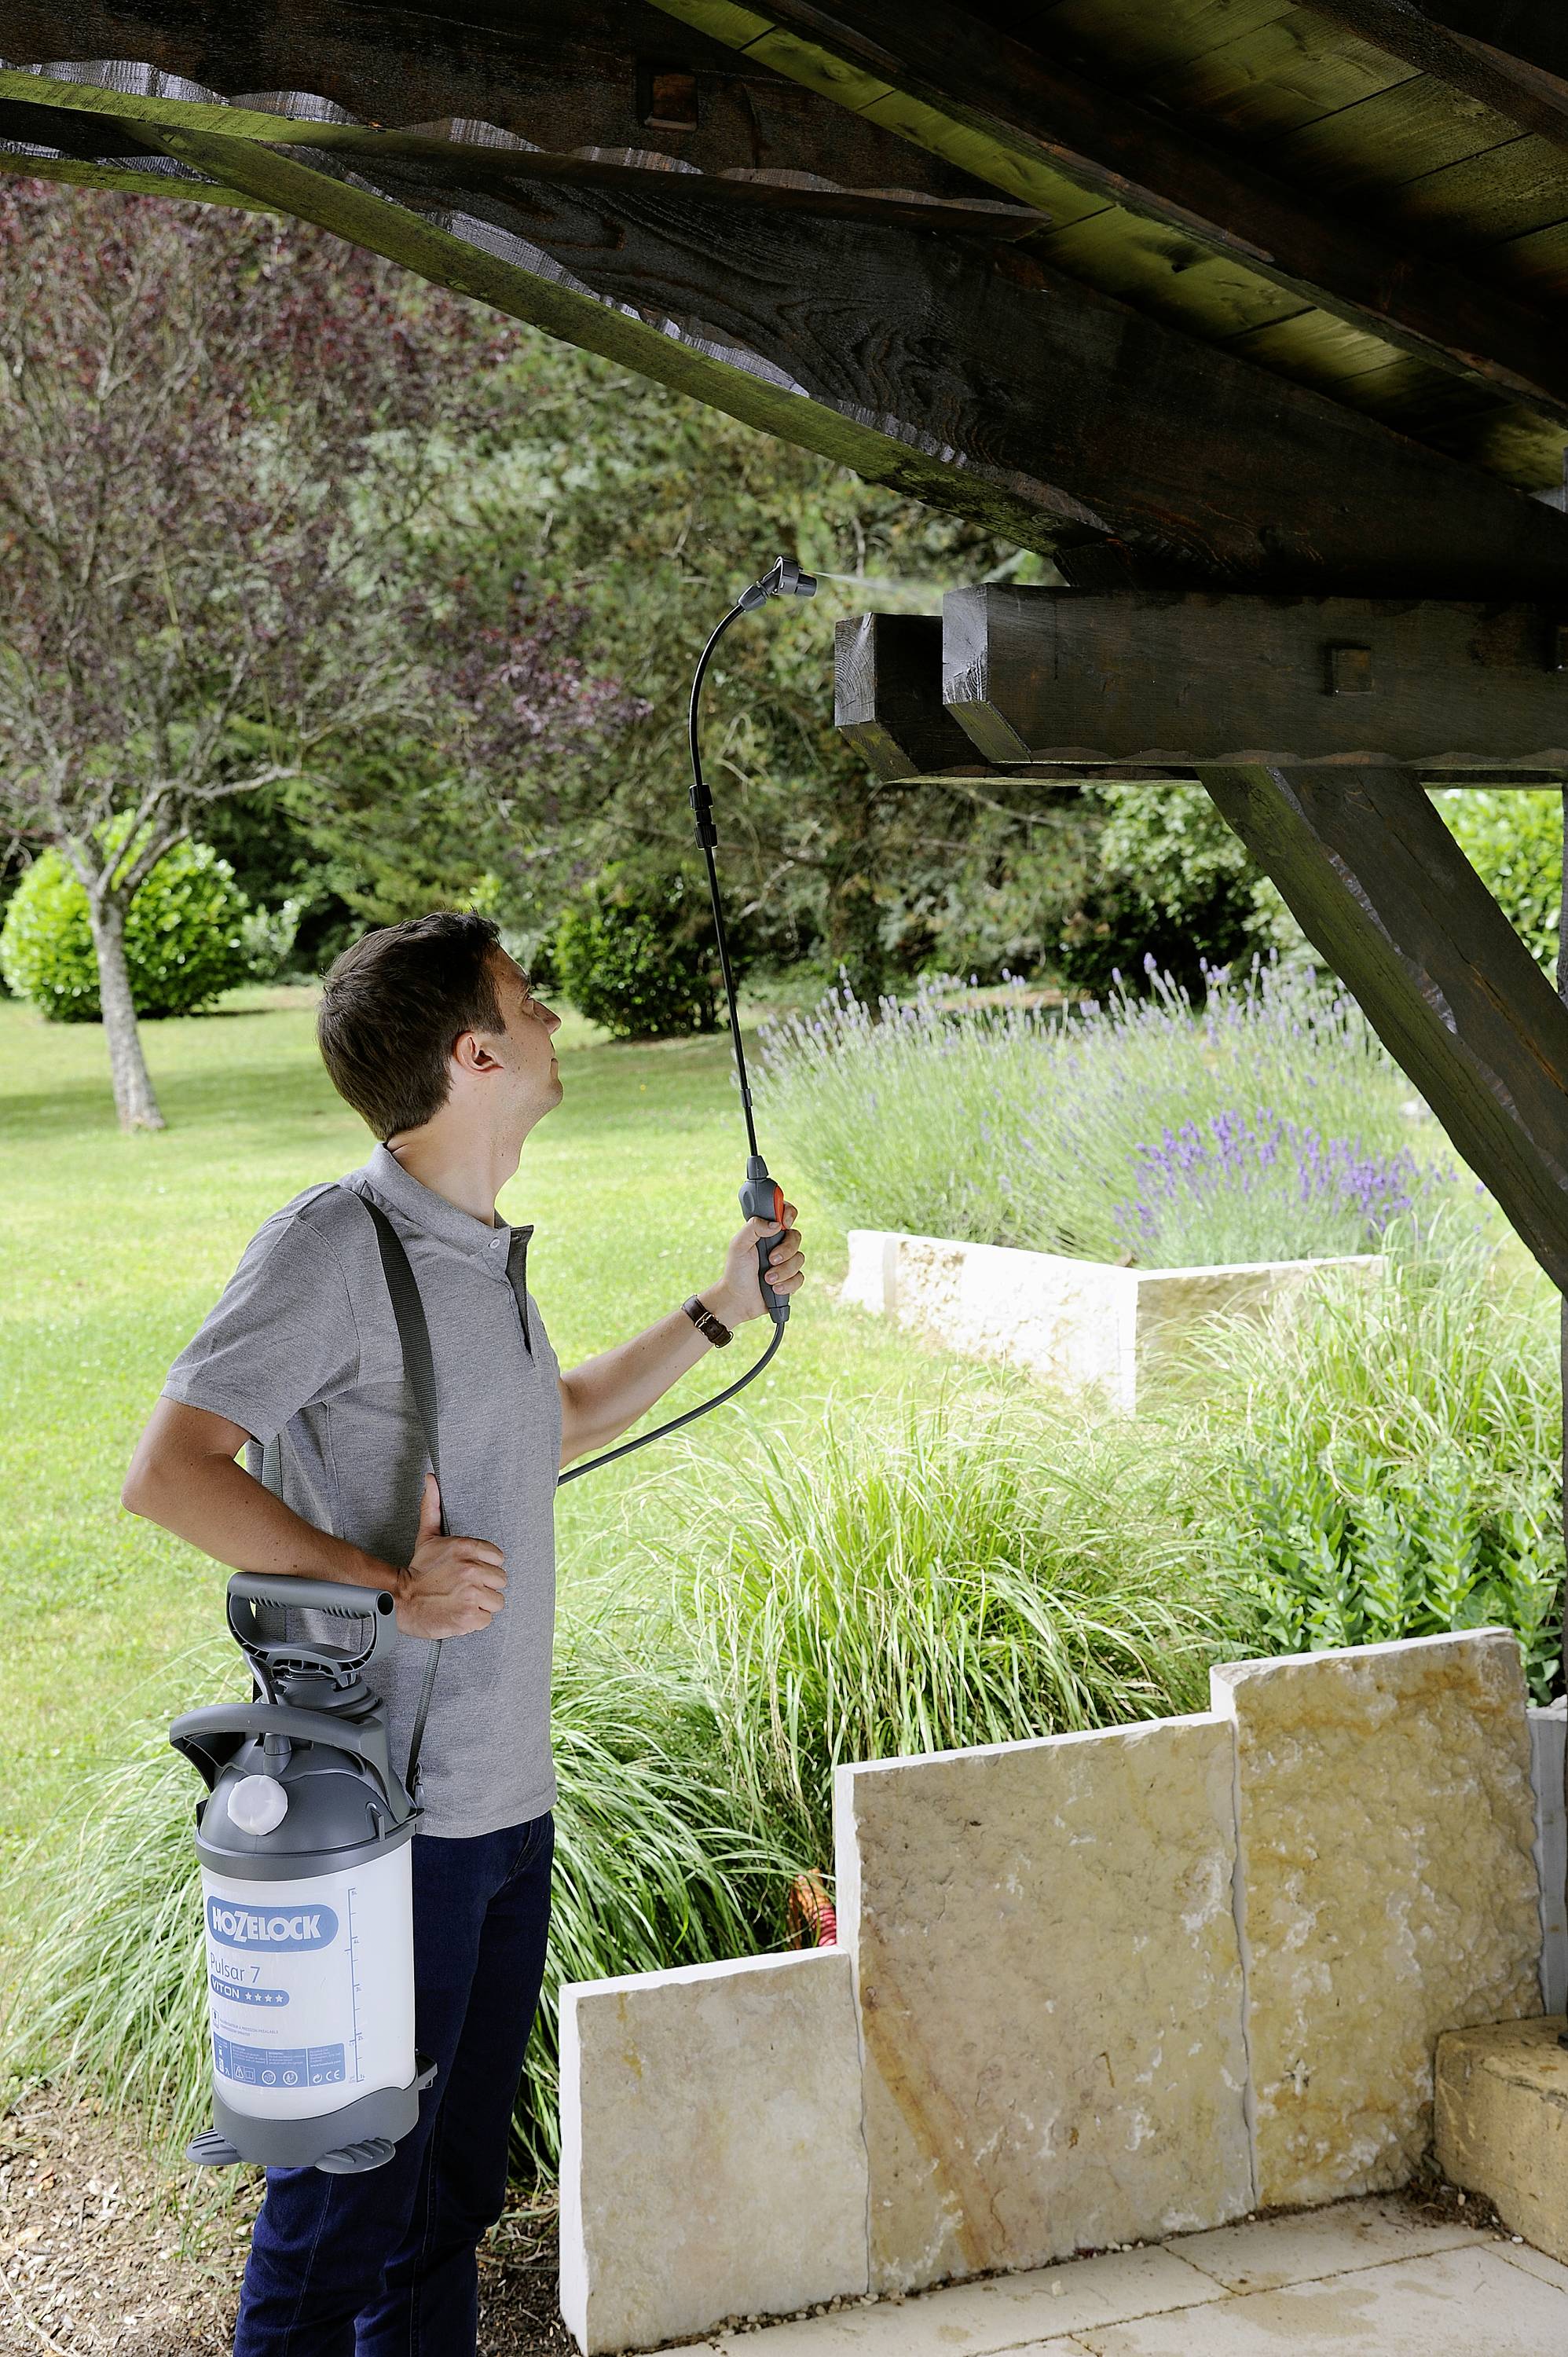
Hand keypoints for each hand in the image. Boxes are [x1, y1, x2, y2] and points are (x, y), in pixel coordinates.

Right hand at [395, 1474, 505, 1638]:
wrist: (401, 1599)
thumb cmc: (418, 1570)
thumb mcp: (427, 1536)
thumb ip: (432, 1506)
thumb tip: (431, 1478)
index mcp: (467, 1548)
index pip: (499, 1558)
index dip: (486, 1566)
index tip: (470, 1571)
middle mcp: (472, 1569)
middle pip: (501, 1580)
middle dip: (485, 1586)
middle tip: (464, 1588)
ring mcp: (472, 1594)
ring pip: (496, 1601)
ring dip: (482, 1604)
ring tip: (462, 1600)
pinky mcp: (470, 1616)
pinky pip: (487, 1619)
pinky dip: (475, 1620)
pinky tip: (460, 1612)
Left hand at [706, 1203, 804, 1327]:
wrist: (738, 1300)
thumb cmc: (736, 1271)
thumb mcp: (738, 1245)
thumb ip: (753, 1228)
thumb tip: (776, 1224)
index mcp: (766, 1233)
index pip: (784, 1213)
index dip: (789, 1214)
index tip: (784, 1223)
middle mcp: (779, 1245)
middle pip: (796, 1237)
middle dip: (785, 1250)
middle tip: (770, 1259)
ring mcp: (786, 1262)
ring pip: (799, 1259)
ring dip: (783, 1270)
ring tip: (768, 1279)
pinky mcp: (791, 1279)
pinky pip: (800, 1277)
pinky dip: (787, 1284)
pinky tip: (774, 1288)